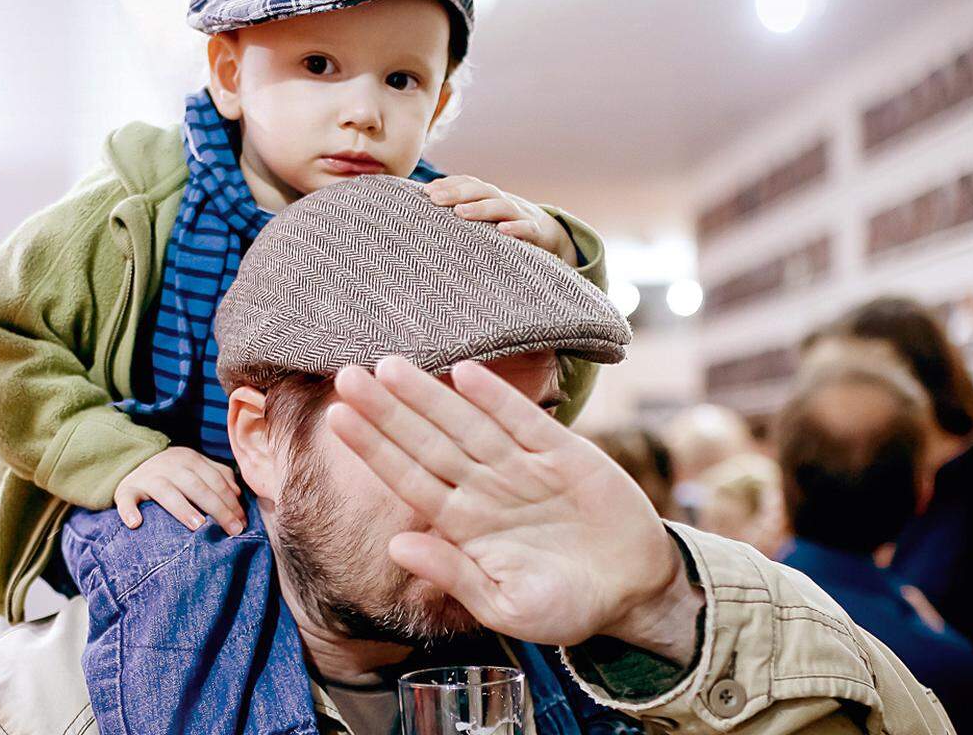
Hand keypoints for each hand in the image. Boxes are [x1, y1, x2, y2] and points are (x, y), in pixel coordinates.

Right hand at [115, 446, 245, 534]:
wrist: (133, 460)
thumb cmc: (173, 472)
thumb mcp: (196, 467)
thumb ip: (217, 476)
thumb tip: (237, 495)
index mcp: (191, 459)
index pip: (216, 480)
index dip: (231, 502)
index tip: (242, 523)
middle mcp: (170, 465)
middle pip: (197, 487)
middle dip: (217, 508)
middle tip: (231, 530)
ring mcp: (147, 477)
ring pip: (166, 491)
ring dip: (182, 509)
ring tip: (198, 526)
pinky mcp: (126, 489)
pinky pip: (126, 499)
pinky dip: (129, 510)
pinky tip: (136, 524)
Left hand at [326, 356, 701, 660]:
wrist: (634, 590)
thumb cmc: (565, 605)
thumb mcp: (508, 607)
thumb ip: (455, 575)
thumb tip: (396, 547)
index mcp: (463, 525)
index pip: (408, 479)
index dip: (373, 448)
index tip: (338, 419)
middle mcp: (484, 488)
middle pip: (426, 443)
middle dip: (386, 410)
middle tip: (346, 375)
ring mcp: (521, 467)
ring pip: (466, 424)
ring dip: (428, 394)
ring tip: (389, 366)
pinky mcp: (563, 452)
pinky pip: (524, 420)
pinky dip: (496, 397)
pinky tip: (464, 373)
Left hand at [426, 176, 578, 265]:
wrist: (552, 236)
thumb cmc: (508, 226)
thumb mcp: (488, 217)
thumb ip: (463, 210)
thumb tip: (427, 202)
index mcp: (492, 197)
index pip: (470, 183)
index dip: (449, 184)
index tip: (426, 192)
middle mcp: (506, 201)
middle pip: (482, 190)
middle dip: (458, 192)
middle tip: (435, 199)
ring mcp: (523, 216)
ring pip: (503, 206)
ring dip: (481, 208)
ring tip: (460, 212)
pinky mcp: (538, 234)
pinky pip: (528, 229)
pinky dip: (517, 228)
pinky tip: (502, 230)